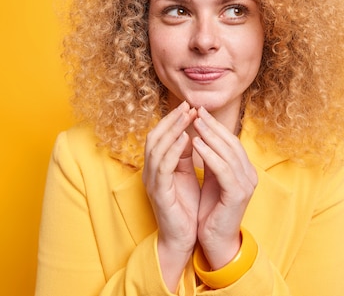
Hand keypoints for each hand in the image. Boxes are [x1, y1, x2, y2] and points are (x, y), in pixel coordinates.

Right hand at [142, 101, 198, 289]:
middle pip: (155, 137)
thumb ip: (186, 155)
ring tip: (188, 116)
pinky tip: (186, 139)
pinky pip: (163, 166)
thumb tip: (193, 132)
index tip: (190, 107)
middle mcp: (150, 172)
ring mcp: (152, 182)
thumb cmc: (186, 208)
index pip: (159, 136)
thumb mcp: (187, 175)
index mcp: (156, 167)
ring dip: (173, 130)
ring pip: (156, 148)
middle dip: (172, 120)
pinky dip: (174, 150)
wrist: (183, 238)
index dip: (173, 120)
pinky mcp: (159, 193)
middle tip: (188, 106)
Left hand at [192, 107, 257, 268]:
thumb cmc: (212, 211)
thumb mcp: (212, 180)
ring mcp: (246, 184)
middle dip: (213, 125)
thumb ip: (211, 160)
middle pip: (231, 142)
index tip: (199, 111)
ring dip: (210, 135)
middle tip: (197, 110)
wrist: (216, 241)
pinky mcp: (237, 195)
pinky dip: (209, 154)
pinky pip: (223, 169)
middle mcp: (249, 174)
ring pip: (228, 152)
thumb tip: (201, 136)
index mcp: (244, 170)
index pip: (231, 141)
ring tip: (194, 122)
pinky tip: (196, 144)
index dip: (215, 125)